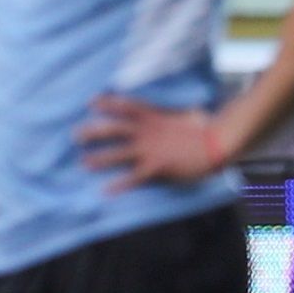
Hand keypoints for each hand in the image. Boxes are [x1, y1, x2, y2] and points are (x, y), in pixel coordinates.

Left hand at [75, 96, 226, 191]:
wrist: (219, 141)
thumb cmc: (207, 128)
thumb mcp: (187, 114)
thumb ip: (174, 113)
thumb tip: (182, 109)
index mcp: (154, 118)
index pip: (125, 106)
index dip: (107, 103)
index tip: (90, 102)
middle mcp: (147, 132)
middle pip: (114, 129)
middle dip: (93, 132)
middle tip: (74, 135)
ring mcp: (150, 149)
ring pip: (119, 153)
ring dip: (100, 158)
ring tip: (83, 163)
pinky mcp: (157, 166)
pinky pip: (134, 177)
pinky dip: (119, 184)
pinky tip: (105, 191)